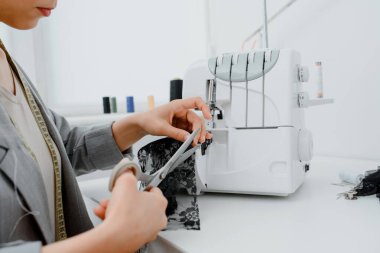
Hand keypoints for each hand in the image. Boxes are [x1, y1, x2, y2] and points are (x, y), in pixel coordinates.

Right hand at [42, 172, 166, 252]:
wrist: (115, 237)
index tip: (132, 185)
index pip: (153, 189)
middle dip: (125, 199)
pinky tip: (105, 216)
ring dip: (118, 209)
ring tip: (106, 206)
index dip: (140, 186)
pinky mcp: (139, 239)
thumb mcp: (125, 182)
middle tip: (116, 197)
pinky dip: (117, 221)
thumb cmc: (124, 214)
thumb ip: (127, 172)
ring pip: (132, 215)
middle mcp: (158, 217)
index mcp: (159, 202)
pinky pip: (128, 226)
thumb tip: (127, 168)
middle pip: (140, 203)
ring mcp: (149, 230)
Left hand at [112, 97, 212, 150]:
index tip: (208, 116)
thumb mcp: (162, 128)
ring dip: (198, 134)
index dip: (204, 107)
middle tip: (197, 140)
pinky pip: (191, 130)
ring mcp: (182, 119)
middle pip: (197, 118)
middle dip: (199, 130)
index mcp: (178, 105)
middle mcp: (182, 111)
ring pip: (195, 125)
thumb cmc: (149, 120)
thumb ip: (176, 133)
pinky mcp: (181, 126)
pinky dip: (195, 135)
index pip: (196, 101)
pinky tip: (201, 138)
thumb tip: (188, 138)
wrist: (142, 124)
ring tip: (198, 142)